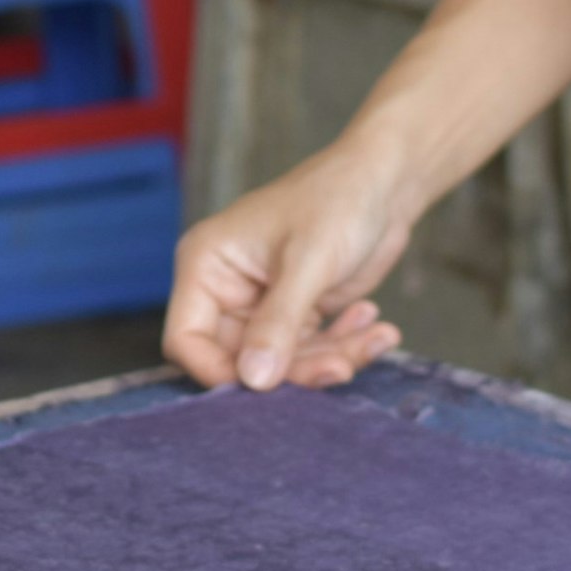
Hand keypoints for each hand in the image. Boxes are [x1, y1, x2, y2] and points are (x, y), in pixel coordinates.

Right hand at [160, 143, 408, 392]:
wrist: (384, 183)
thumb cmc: (336, 200)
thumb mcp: (307, 262)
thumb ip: (278, 324)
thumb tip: (253, 381)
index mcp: (206, 266)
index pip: (187, 339)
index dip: (218, 371)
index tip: (265, 387)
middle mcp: (226, 289)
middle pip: (240, 360)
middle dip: (295, 368)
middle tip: (342, 365)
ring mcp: (263, 305)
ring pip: (282, 363)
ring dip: (330, 358)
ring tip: (376, 336)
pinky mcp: (297, 314)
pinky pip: (312, 352)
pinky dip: (345, 346)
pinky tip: (374, 324)